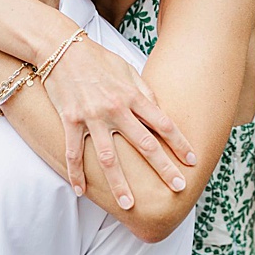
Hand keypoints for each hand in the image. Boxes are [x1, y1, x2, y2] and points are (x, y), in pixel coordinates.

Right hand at [32, 34, 194, 207]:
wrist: (61, 48)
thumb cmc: (97, 60)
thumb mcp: (127, 70)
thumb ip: (144, 92)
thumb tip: (159, 112)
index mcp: (133, 95)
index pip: (163, 123)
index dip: (179, 143)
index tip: (192, 161)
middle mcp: (116, 108)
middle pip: (144, 144)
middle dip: (163, 168)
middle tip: (178, 188)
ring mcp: (92, 117)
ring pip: (109, 158)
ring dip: (119, 184)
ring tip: (129, 205)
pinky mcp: (70, 121)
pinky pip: (74, 153)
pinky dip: (76, 174)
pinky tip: (81, 192)